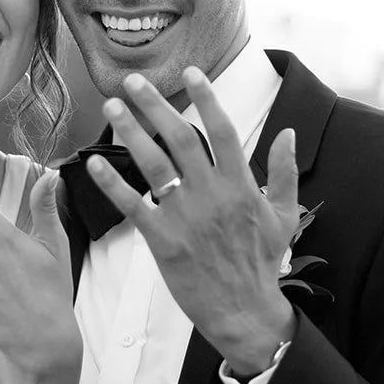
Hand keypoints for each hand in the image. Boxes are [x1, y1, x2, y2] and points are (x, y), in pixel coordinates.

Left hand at [88, 67, 298, 374]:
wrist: (243, 310)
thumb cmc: (262, 264)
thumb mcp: (285, 215)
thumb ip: (285, 172)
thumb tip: (289, 134)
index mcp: (241, 184)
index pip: (222, 130)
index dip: (206, 98)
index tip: (190, 73)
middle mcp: (211, 194)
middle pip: (180, 137)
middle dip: (154, 105)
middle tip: (133, 81)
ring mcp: (185, 216)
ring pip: (153, 164)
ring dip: (130, 132)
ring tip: (112, 107)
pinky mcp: (162, 240)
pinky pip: (132, 204)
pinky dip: (112, 183)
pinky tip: (94, 162)